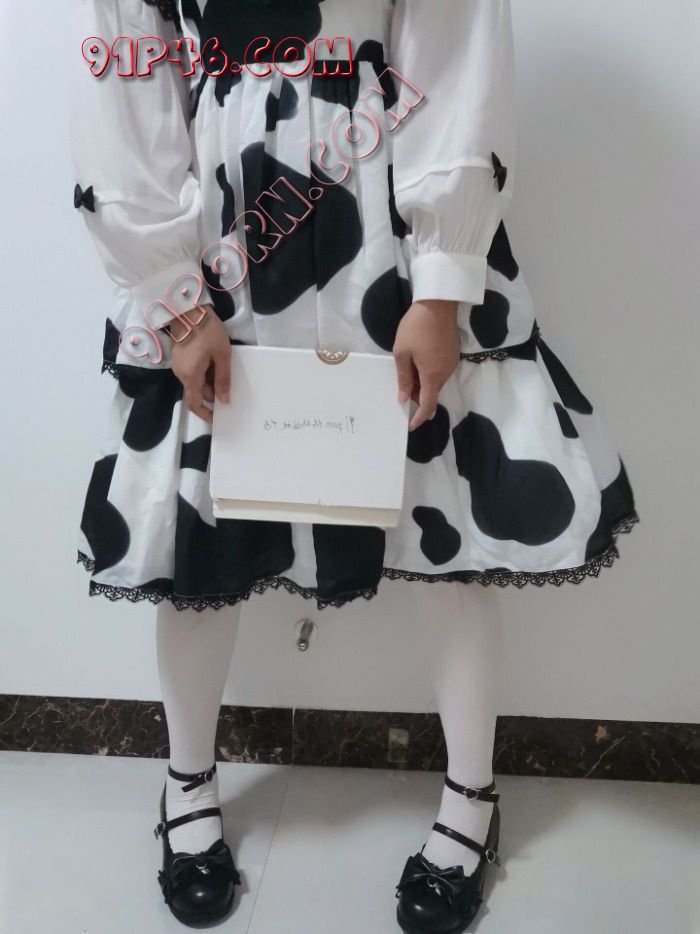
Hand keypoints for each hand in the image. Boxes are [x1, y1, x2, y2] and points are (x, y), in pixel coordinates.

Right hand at [167, 305, 230, 423]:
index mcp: (190, 376)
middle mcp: (181, 374)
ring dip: (208, 381)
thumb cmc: (206, 330)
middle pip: (196, 392)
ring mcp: (178, 364)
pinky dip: (203, 372)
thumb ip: (223, 379)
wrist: (186, 307)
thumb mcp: (222, 355)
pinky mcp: (179, 355)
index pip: (194, 404)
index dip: (204, 414)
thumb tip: (223, 400)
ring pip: (194, 381)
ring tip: (224, 372)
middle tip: (229, 389)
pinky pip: (192, 371)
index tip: (216, 418)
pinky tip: (215, 363)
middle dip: (212, 394)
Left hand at [393, 299, 460, 430]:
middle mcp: (446, 373)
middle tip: (402, 393)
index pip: (428, 405)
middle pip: (432, 394)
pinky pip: (440, 371)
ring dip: (423, 384)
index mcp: (432, 376)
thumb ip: (404, 378)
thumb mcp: (402, 353)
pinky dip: (429, 374)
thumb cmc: (416, 327)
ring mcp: (451, 363)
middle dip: (418, 398)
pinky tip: (418, 363)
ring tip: (407, 374)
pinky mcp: (453, 354)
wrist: (438, 303)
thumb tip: (404, 399)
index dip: (419, 417)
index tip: (410, 425)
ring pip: (436, 382)